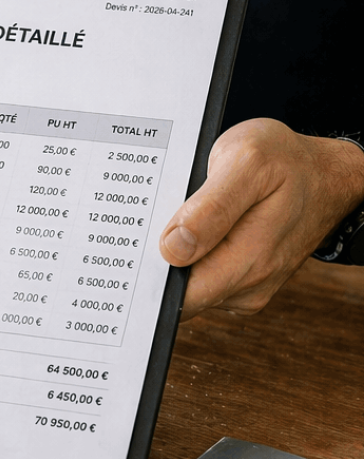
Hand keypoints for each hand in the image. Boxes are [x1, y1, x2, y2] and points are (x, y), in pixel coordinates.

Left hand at [159, 119, 363, 318]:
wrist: (325, 174)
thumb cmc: (288, 162)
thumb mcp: (247, 162)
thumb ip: (210, 208)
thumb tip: (173, 248)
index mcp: (249, 261)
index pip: (180, 296)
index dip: (150, 275)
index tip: (134, 249)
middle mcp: (248, 284)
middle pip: (178, 293)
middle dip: (157, 262)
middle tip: (154, 221)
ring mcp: (246, 286)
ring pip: (188, 284)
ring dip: (174, 256)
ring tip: (180, 217)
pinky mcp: (242, 281)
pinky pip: (201, 276)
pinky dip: (189, 254)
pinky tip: (193, 227)